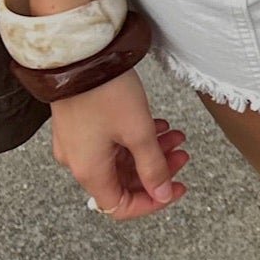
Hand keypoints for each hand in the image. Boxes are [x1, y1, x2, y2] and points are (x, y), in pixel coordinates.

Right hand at [50, 67, 189, 220]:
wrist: (78, 53)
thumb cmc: (105, 91)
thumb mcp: (139, 131)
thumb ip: (153, 167)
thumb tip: (163, 193)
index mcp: (90, 171)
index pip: (120, 206)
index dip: (151, 202)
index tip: (175, 188)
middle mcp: (79, 162)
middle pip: (123, 182)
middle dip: (156, 170)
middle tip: (182, 154)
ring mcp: (77, 142)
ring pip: (120, 159)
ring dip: (150, 151)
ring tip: (175, 134)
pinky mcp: (79, 124)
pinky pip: (110, 142)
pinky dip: (135, 138)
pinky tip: (157, 124)